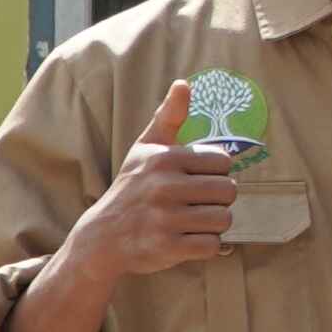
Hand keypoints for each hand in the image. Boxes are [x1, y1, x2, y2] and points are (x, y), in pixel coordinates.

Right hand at [65, 82, 242, 286]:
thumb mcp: (145, 148)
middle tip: (195, 203)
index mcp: (164, 159)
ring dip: (213, 223)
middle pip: (229, 191)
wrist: (102, 237)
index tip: (196, 180)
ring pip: (224, 219)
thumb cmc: (131, 187)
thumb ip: (169, 116)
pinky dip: (205, 245)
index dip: (215, 173)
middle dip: (217, 199)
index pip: (223, 162)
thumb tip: (183, 83)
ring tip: (190, 221)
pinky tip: (187, 239)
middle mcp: (165, 187)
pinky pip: (213, 245)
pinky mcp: (167, 247)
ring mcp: (166, 219)